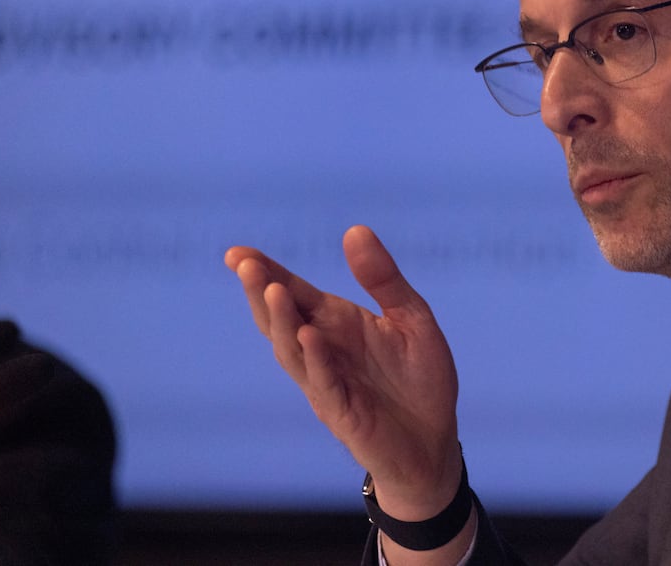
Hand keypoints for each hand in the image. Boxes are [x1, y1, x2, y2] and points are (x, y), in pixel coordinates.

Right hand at [226, 225, 462, 520]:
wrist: (434, 440)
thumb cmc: (420, 379)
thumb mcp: (411, 318)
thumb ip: (384, 278)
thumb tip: (354, 229)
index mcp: (338, 323)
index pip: (294, 293)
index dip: (265, 273)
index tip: (236, 254)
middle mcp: (324, 349)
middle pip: (281, 318)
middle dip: (262, 291)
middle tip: (246, 264)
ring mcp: (327, 381)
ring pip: (292, 350)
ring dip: (282, 321)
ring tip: (274, 291)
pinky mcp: (342, 411)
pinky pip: (323, 382)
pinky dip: (315, 359)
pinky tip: (310, 335)